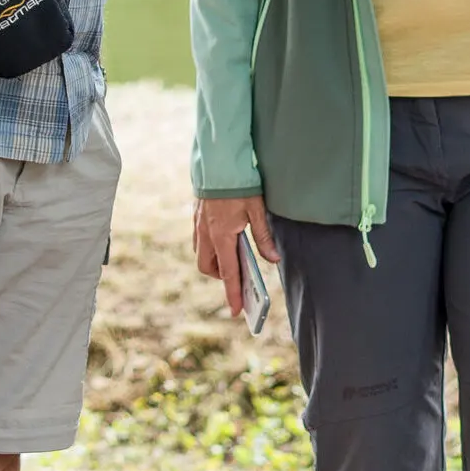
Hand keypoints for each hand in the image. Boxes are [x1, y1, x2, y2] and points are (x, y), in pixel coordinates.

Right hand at [192, 194, 279, 317]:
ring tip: (233, 254)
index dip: (233, 293)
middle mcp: (205, 233)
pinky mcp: (196, 215)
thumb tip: (273, 260)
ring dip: (215, 260)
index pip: (228, 272)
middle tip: (238, 273)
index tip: (237, 310)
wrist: (217, 160)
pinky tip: (223, 237)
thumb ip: (263, 237)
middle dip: (221, 275)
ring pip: (201, 253)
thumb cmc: (239, 184)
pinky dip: (210, 245)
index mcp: (222, 235)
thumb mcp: (256, 210)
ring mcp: (198, 224)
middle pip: (208, 267)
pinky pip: (199, 239)